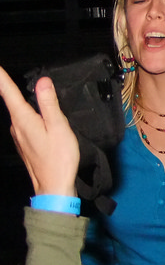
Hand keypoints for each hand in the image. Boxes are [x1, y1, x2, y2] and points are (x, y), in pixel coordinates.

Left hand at [0, 66, 78, 195]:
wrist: (54, 186)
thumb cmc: (59, 158)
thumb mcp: (58, 127)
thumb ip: (49, 104)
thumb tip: (42, 82)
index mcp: (23, 119)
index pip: (8, 92)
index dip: (1, 77)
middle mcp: (16, 126)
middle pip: (13, 102)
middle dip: (12, 88)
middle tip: (15, 78)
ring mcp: (19, 136)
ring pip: (21, 113)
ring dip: (26, 104)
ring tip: (38, 98)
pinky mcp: (25, 144)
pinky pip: (25, 123)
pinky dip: (31, 117)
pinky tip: (42, 120)